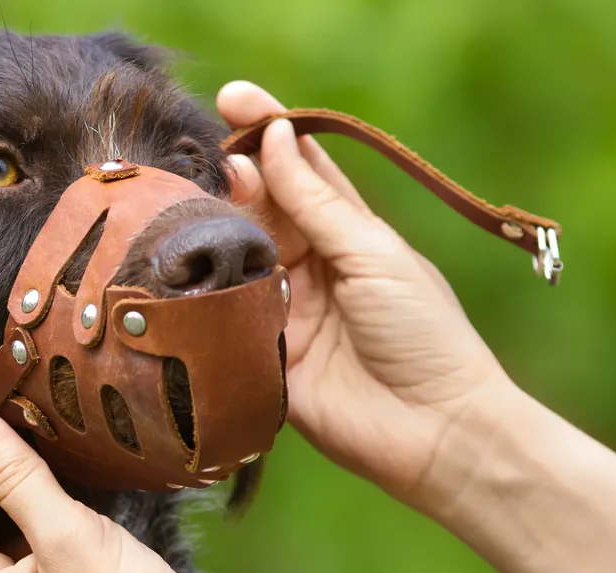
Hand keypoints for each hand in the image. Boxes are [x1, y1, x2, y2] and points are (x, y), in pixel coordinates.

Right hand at [217, 81, 514, 506]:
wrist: (434, 429)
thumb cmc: (423, 333)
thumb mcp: (373, 254)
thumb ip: (318, 202)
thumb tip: (274, 139)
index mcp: (345, 233)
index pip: (299, 169)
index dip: (267, 131)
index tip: (233, 99)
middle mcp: (308, 266)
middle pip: (259, 208)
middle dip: (233, 176)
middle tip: (213, 156)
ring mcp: (280, 310)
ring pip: (232, 256)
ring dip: (213, 227)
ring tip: (195, 199)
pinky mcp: (260, 355)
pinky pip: (221, 317)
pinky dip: (202, 291)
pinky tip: (181, 264)